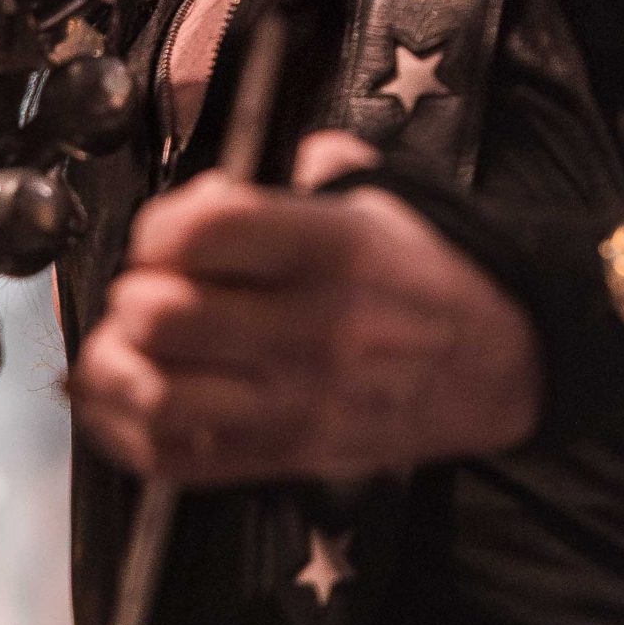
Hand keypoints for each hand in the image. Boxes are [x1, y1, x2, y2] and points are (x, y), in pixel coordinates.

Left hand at [68, 132, 542, 485]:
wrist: (505, 364)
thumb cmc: (430, 276)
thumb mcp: (386, 198)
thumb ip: (311, 165)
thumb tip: (238, 167)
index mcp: (334, 248)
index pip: (207, 230)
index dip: (159, 225)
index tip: (163, 232)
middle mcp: (312, 327)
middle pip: (165, 315)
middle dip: (134, 293)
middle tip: (144, 288)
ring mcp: (298, 401)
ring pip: (159, 396)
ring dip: (118, 366)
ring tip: (125, 345)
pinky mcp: (288, 457)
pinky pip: (177, 459)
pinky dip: (124, 431)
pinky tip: (118, 399)